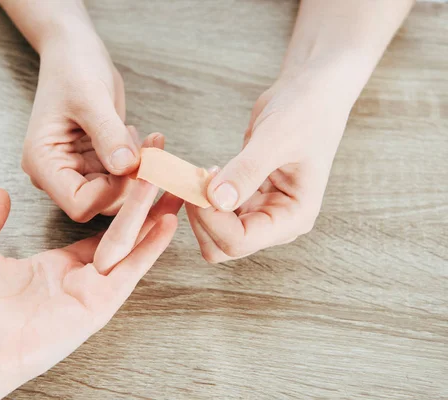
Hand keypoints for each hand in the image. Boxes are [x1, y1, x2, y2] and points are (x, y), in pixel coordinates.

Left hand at [0, 179, 181, 399]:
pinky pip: (131, 269)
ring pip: (129, 245)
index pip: (98, 234)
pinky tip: (167, 221)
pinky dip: (151, 245)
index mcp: (54, 267)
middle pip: (121, 235)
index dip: (115, 210)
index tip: (129, 187)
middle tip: (159, 176)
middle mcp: (79, 279)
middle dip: (142, 204)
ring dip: (150, 215)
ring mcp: (92, 291)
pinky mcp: (100, 303)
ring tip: (170, 186)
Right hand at [22, 15, 139, 221]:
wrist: (75, 51)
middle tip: (153, 152)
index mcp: (43, 162)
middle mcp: (56, 173)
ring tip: (148, 141)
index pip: (80, 204)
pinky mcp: (94, 163)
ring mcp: (75, 169)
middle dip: (131, 182)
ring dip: (139, 172)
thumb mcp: (91, 98)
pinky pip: (121, 177)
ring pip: (115, 192)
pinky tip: (142, 139)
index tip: (137, 166)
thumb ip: (108, 135)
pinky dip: (138, 163)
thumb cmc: (73, 67)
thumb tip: (127, 167)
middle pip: (100, 203)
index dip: (113, 192)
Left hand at [187, 69, 351, 261]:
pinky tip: (205, 173)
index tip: (200, 185)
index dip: (212, 219)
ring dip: (199, 209)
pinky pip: (216, 212)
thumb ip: (246, 171)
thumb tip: (216, 200)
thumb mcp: (276, 139)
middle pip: (224, 246)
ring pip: (216, 233)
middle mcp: (277, 222)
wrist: (309, 94)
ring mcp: (261, 211)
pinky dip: (202, 198)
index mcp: (293, 217)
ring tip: (200, 174)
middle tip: (195, 181)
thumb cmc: (305, 113)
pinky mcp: (247, 198)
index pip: (241, 241)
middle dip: (203, 218)